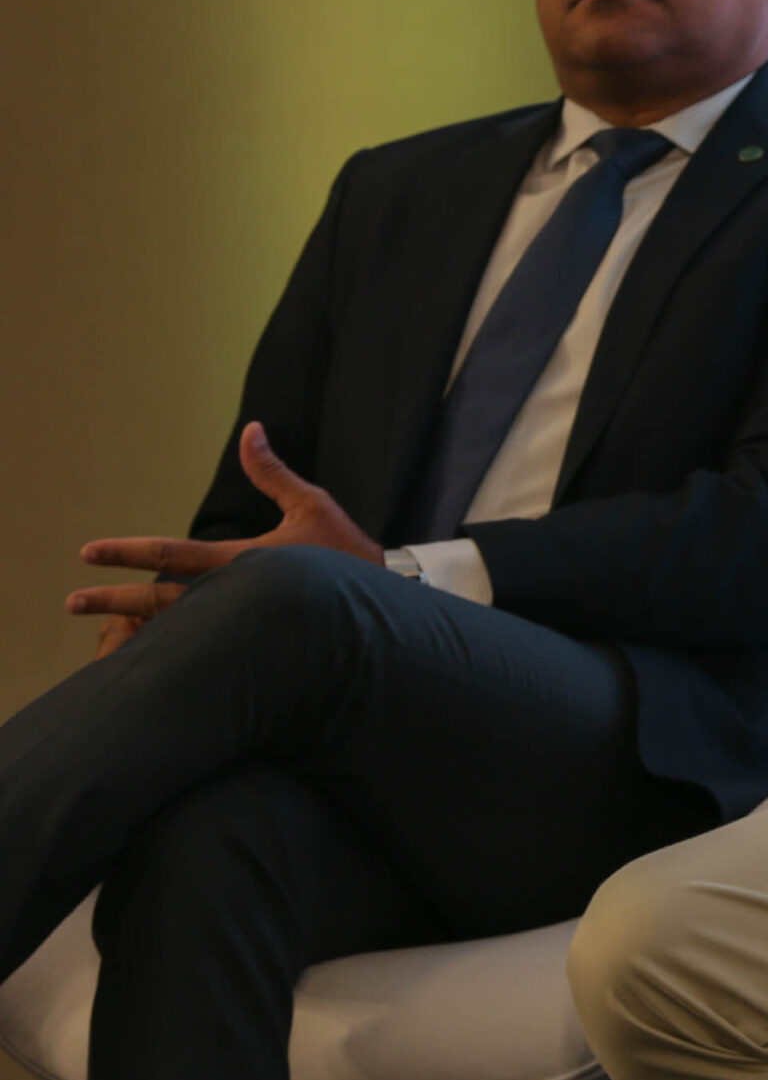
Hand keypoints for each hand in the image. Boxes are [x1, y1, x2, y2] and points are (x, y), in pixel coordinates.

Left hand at [68, 423, 381, 626]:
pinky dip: (170, 647)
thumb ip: (271, 472)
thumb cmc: (346, 553)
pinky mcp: (253, 643)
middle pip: (160, 602)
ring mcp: (242, 625)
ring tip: (100, 633)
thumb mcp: (311, 505)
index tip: (90, 553)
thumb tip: (250, 430)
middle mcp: (233, 597)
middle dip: (113, 600)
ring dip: (133, 629)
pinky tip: (149, 649)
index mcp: (242, 562)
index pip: (172, 556)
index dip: (128, 552)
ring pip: (175, 630)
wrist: (384, 605)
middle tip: (71, 602)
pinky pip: (200, 648)